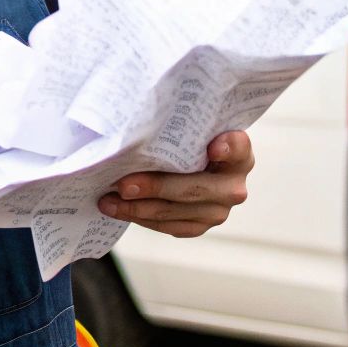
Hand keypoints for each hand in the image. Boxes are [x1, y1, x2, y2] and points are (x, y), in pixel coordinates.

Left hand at [97, 131, 252, 236]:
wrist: (185, 165)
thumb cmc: (181, 138)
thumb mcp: (185, 127)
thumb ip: (177, 124)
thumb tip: (138, 120)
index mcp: (238, 153)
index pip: (239, 147)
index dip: (228, 147)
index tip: (212, 148)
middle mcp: (233, 184)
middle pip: (195, 187)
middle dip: (156, 187)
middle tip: (123, 185)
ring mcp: (219, 210)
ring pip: (177, 211)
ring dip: (138, 207)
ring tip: (108, 200)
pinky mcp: (201, 226)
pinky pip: (170, 226)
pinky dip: (141, 218)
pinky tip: (118, 209)